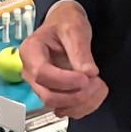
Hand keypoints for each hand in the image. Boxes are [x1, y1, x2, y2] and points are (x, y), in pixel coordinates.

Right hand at [20, 2, 107, 118]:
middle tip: (97, 83)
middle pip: (48, 95)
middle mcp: (30, 71)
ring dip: (81, 103)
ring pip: (57, 106)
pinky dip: (82, 107)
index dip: (65, 81)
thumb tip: (89, 73)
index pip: (42, 74)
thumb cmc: (66, 22)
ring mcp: (40, 85)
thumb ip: (81, 50)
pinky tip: (94, 95)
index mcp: (30, 50)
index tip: (86, 78)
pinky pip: (64, 109)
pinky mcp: (52, 93)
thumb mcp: (75, 28)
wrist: (65, 24)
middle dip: (76, 95)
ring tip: (100, 87)